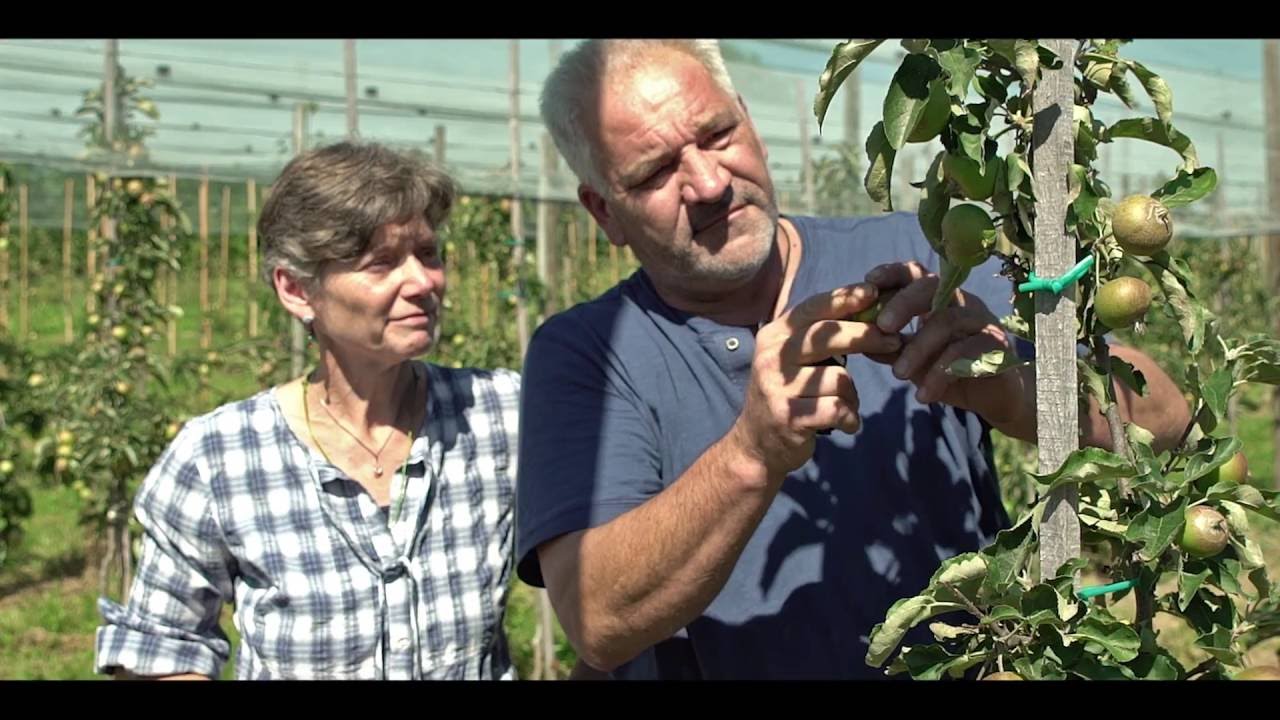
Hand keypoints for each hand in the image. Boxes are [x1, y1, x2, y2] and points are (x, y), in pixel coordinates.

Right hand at [729, 283, 902, 476]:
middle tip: (894, 341)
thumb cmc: (789, 394)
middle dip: (867, 336)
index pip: (812, 308)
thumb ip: (822, 337)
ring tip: (844, 405)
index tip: (873, 292)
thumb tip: (870, 307)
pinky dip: (850, 418)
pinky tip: (845, 424)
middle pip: (828, 336)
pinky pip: (837, 409)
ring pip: (839, 378)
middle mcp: (771, 357)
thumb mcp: (796, 359)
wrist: (757, 444)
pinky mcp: (788, 416)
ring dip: (852, 394)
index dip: (844, 298)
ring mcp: (777, 387)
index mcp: (774, 336)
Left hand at [864, 261, 1029, 427]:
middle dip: (903, 304)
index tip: (868, 281)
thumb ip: (888, 347)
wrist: (993, 397)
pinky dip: (940, 374)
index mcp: (939, 299)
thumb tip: (857, 338)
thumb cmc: (949, 370)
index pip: (915, 274)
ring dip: (918, 348)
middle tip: (882, 327)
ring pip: (947, 322)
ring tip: (898, 375)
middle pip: (932, 287)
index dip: (892, 273)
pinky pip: (966, 354)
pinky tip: (923, 396)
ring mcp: (982, 321)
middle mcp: (962, 303)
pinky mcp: (997, 347)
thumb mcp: (913, 359)